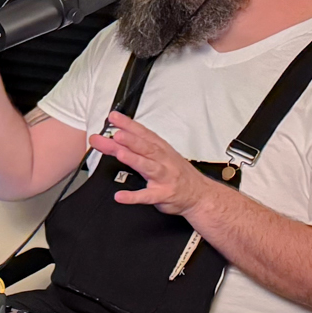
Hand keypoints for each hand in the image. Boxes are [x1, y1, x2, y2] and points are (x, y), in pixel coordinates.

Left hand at [88, 112, 213, 215]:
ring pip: (148, 167)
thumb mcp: (160, 156)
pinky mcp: (163, 194)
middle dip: (131, 140)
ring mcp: (164, 177)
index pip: (143, 133)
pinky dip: (133, 196)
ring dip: (134, 159)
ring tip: (119, 154)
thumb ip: (135, 148)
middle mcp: (162, 161)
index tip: (114, 117)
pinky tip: (120, 196)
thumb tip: (111, 139)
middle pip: (146, 147)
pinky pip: (147, 196)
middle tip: (116, 134)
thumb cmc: (177, 172)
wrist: (200, 193)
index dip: (129, 124)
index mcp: (160, 149)